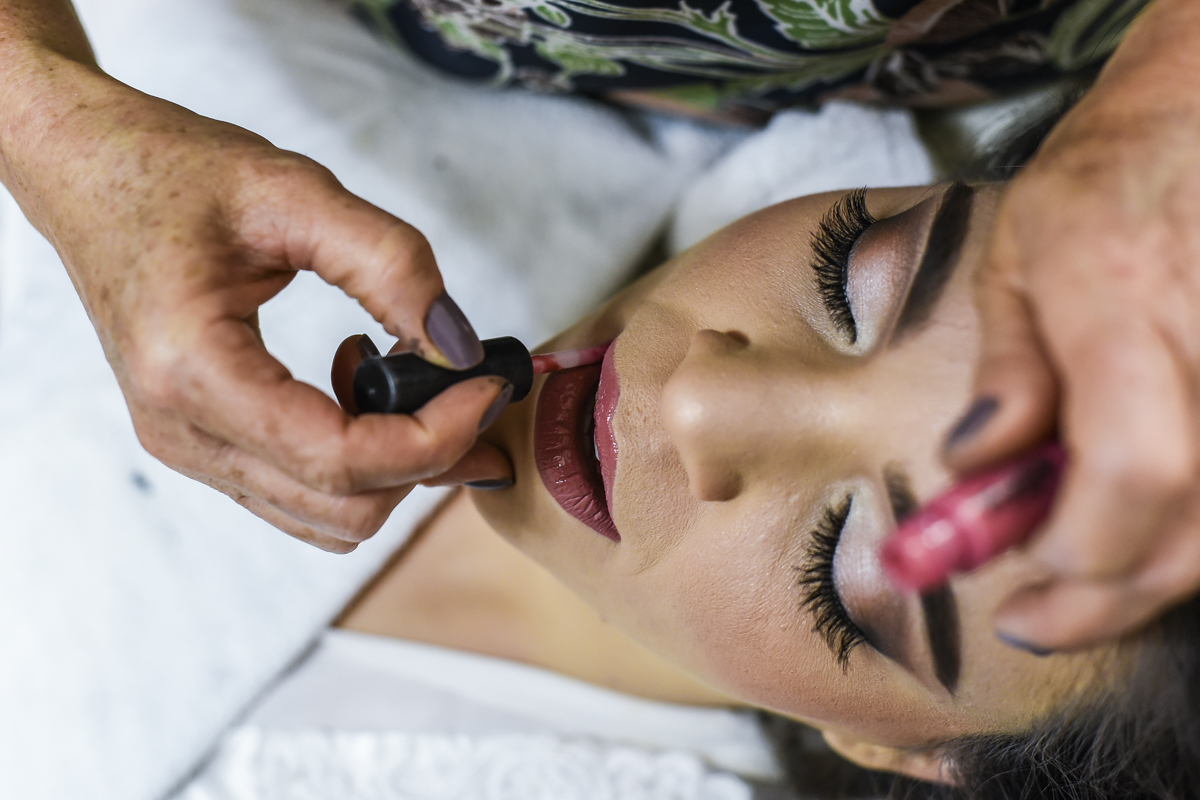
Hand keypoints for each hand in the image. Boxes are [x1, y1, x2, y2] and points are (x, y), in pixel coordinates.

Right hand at [2, 58, 512, 550]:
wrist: (91, 174)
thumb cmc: (174, 173)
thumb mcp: (295, 192)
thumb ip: (391, 264)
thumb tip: (460, 345)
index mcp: (192, 370)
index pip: (340, 460)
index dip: (434, 436)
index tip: (486, 386)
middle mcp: (180, 431)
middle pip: (342, 508)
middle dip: (426, 460)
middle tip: (468, 391)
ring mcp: (185, 447)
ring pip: (325, 517)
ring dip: (393, 467)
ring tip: (407, 380)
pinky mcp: (200, 443)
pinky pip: (299, 493)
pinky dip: (355, 462)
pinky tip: (358, 386)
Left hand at [943, 0, 1199, 650]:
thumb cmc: (1101, 178)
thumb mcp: (1017, 256)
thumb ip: (1006, 369)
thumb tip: (972, 469)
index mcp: (1121, 297)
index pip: (1130, 466)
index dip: (1080, 546)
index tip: (1020, 570)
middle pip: (1192, 522)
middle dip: (1107, 595)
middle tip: (1036, 616)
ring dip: (1153, 580)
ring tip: (1080, 586)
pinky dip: (1192, 535)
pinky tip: (1143, 538)